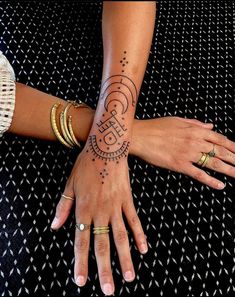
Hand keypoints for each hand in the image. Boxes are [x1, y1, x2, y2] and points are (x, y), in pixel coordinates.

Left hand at [50, 146, 147, 294]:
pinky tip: (144, 249)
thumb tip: (54, 227)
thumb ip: (63, 207)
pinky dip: (140, 235)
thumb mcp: (69, 185)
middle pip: (102, 245)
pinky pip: (134, 220)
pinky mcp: (128, 200)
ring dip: (125, 258)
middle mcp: (101, 212)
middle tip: (108, 291)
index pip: (81, 242)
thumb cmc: (85, 165)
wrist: (106, 148)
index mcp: (84, 209)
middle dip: (104, 270)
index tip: (82, 281)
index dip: (80, 263)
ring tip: (129, 278)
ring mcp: (116, 207)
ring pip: (121, 237)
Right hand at [131, 117, 234, 188]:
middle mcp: (195, 142)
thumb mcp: (178, 120)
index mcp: (195, 130)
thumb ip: (196, 124)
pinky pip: (199, 174)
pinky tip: (220, 185)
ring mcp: (188, 154)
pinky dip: (211, 180)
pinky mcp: (180, 165)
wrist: (140, 136)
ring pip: (214, 163)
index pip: (220, 139)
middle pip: (221, 151)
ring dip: (229, 170)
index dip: (233, 146)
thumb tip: (210, 126)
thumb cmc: (156, 126)